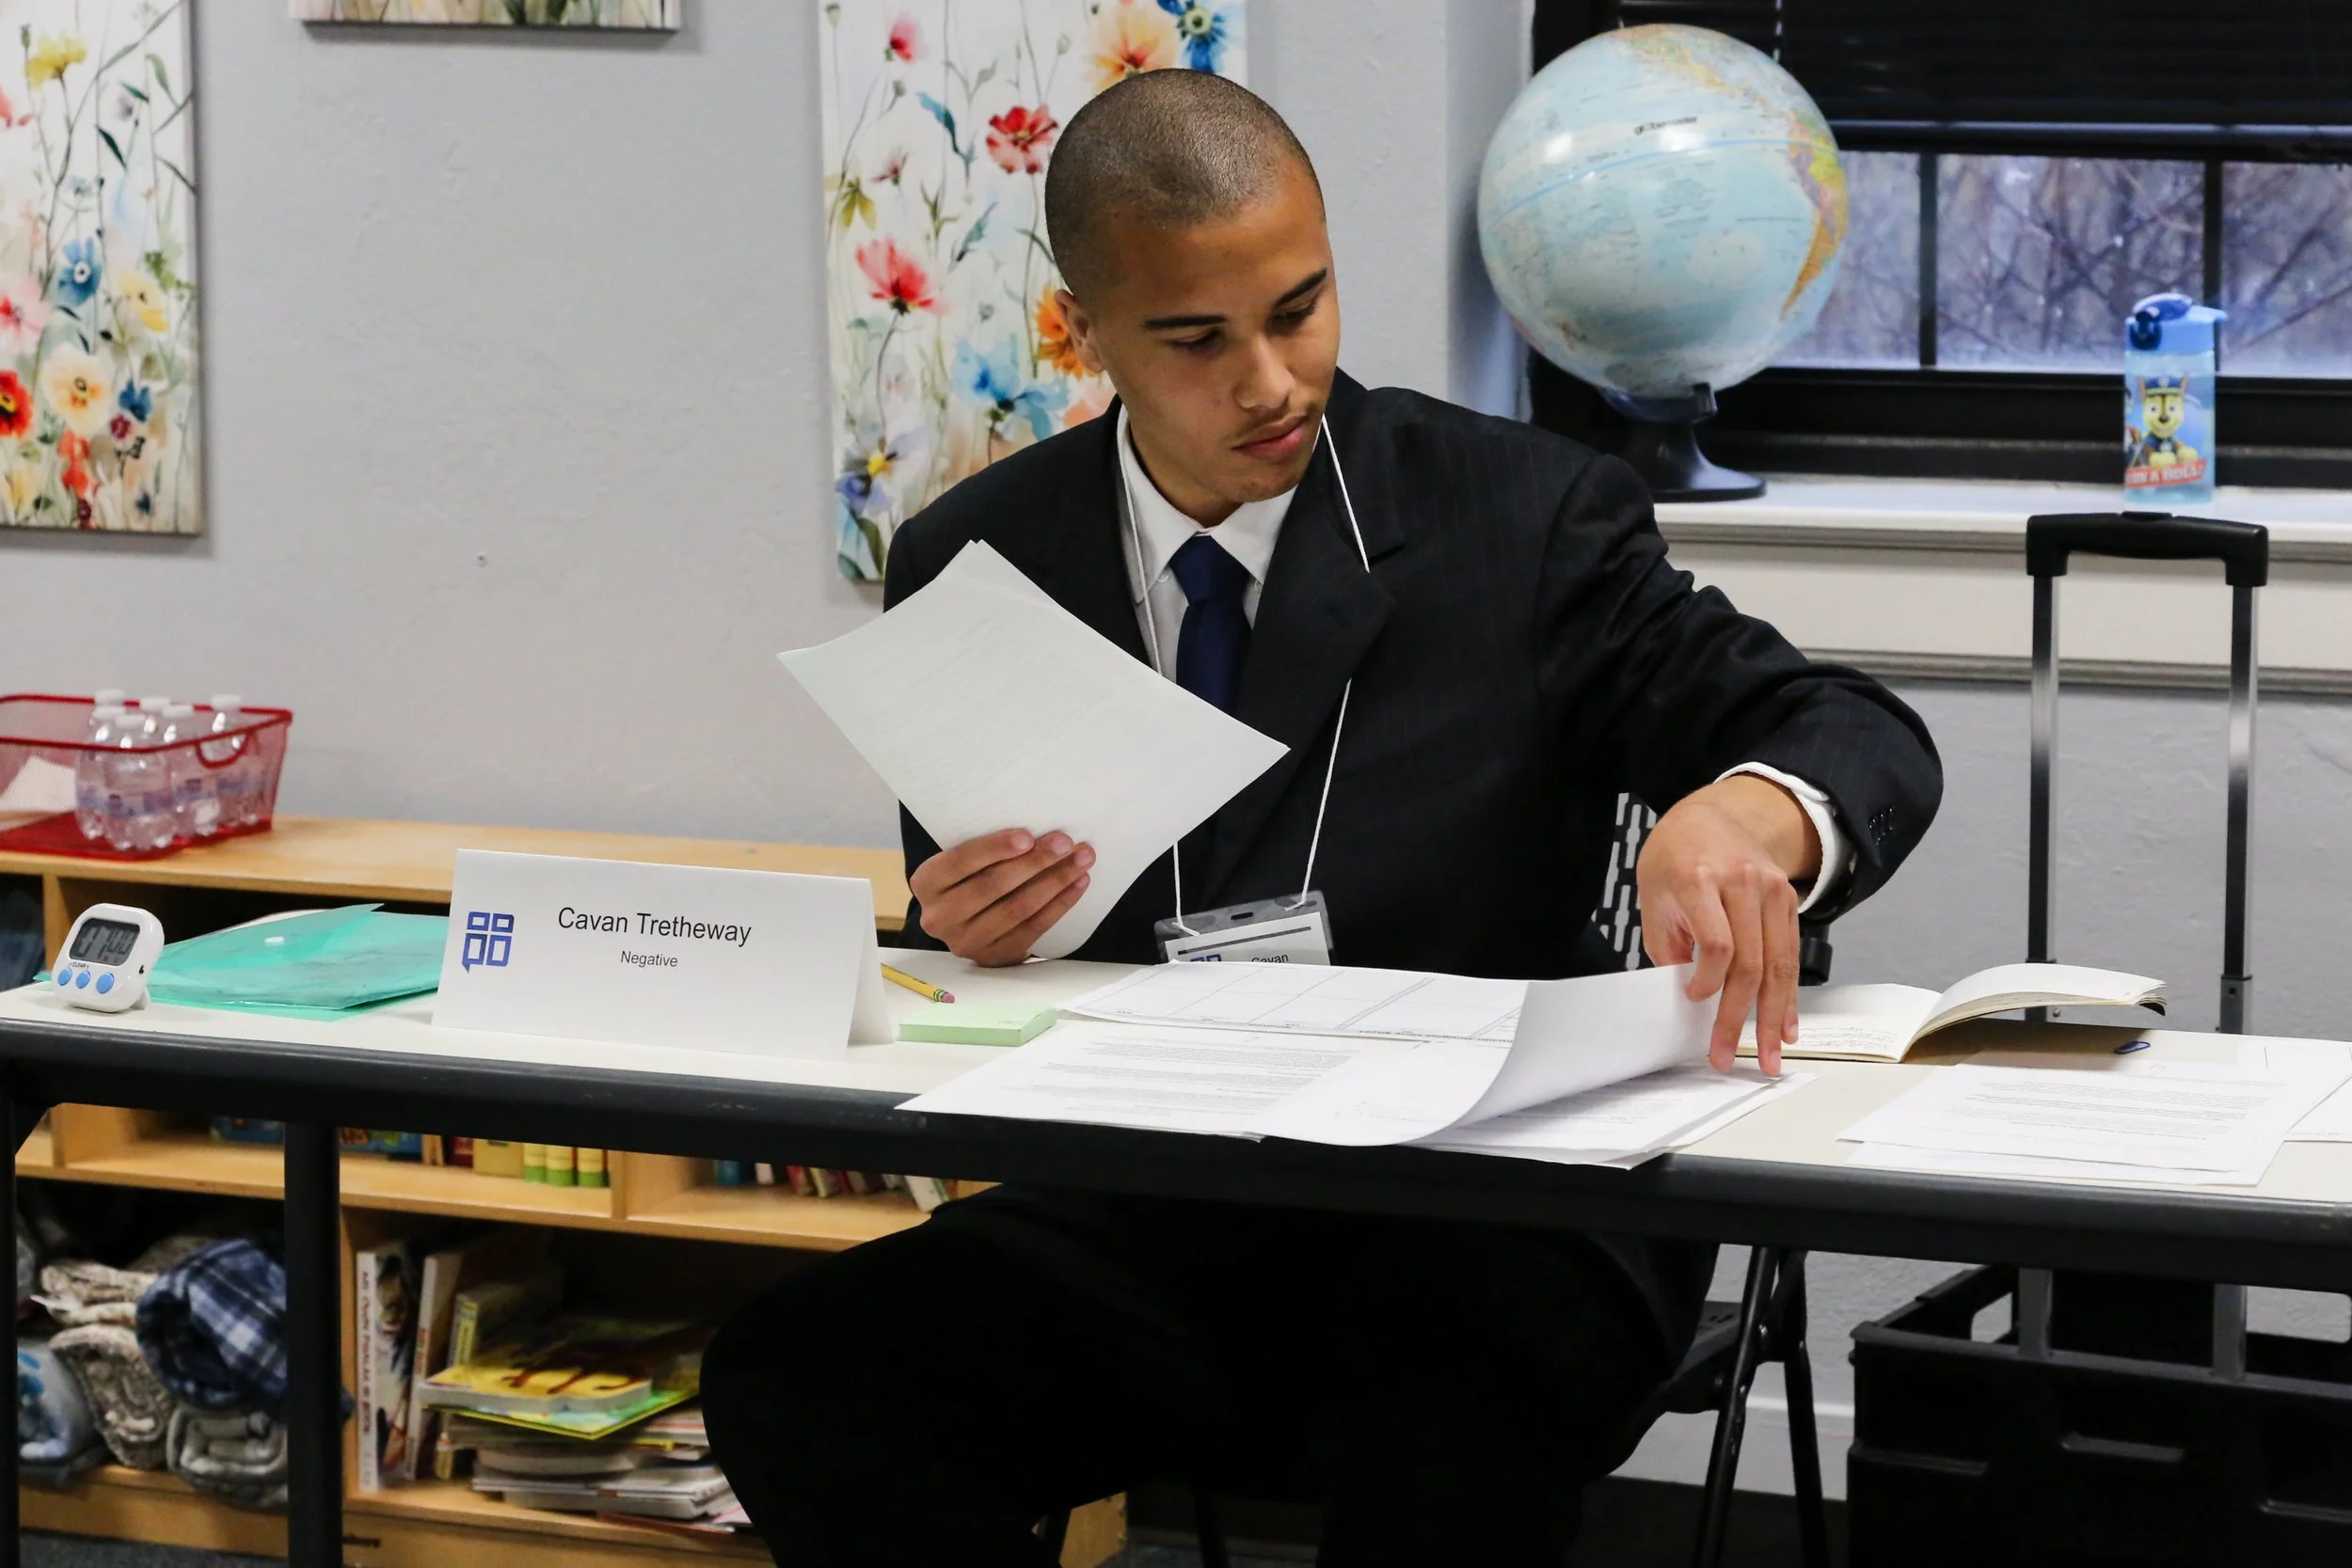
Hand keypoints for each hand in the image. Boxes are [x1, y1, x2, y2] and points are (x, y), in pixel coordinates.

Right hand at [911, 829, 1094, 966]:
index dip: (995, 849)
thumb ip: (984, 850)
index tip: (1028, 836)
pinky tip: (1078, 883)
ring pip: (1018, 908)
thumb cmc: (968, 878)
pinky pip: (1034, 927)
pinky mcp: (994, 956)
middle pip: (993, 886)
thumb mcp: (961, 862)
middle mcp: (940, 916)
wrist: (964, 923)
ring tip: (1081, 859)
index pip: (961, 861)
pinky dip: (1060, 904)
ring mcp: (966, 941)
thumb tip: (1036, 830)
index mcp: (926, 883)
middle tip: (1065, 843)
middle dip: (1035, 862)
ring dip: (1055, 881)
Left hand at [1636, 776, 1821, 1075]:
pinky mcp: (1788, 900)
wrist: (1715, 816)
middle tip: (1728, 1054)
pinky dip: (1788, 995)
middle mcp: (1742, 883)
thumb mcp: (1654, 895)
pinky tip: (1785, 1025)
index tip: (1694, 1000)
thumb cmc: (1674, 857)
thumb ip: (1667, 946)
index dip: (1708, 981)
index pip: (1717, 943)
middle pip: (1750, 962)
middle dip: (1740, 1017)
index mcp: (1699, 879)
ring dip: (1773, 1016)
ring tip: (1770, 1056)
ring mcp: (1771, 890)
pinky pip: (1790, 956)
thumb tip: (1683, 998)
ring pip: (1778, 964)